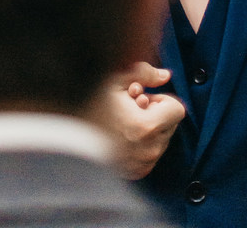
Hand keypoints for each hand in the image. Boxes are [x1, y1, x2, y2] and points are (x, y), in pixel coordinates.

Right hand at [101, 62, 185, 179]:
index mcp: (146, 127)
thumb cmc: (90, 102)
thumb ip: (145, 73)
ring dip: (149, 128)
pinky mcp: (137, 173)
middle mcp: (148, 151)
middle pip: (171, 124)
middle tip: (130, 107)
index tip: (143, 97)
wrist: (68, 133)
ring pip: (162, 139)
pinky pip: (152, 154)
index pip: (177, 110)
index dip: (160, 98)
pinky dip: (142, 143)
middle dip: (155, 112)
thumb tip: (165, 75)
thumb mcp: (115, 78)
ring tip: (123, 120)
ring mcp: (143, 164)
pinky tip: (122, 134)